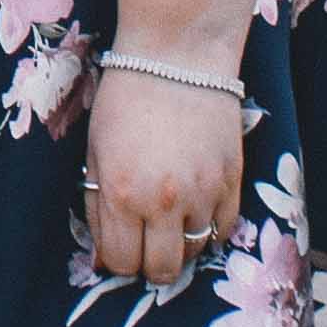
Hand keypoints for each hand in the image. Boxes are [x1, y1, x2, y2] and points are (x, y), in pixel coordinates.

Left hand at [86, 58, 244, 299]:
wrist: (176, 54)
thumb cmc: (124, 98)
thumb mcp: (94, 151)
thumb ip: (97, 206)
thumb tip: (102, 256)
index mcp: (121, 193)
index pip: (121, 263)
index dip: (117, 262)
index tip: (119, 249)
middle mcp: (163, 202)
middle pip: (162, 271)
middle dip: (149, 266)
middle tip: (146, 245)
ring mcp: (203, 193)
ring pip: (195, 253)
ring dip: (180, 246)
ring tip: (170, 221)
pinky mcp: (232, 181)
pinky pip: (224, 230)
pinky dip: (209, 229)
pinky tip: (195, 210)